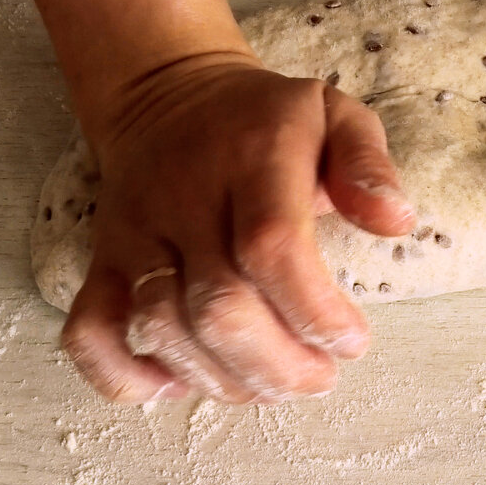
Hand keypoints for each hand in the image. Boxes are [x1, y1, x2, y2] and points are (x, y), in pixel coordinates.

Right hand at [61, 54, 416, 403]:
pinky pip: (90, 333)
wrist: (167, 98)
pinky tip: (180, 386)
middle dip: (277, 364)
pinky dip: (126, 377)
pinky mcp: (102, 262)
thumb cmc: (266, 121)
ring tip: (271, 385)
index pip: (272, 246)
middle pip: (218, 306)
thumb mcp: (335, 115)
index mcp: (252, 158)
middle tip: (318, 378)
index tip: (352, 342)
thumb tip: (395, 222)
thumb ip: (368, 165)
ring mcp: (134, 234)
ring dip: (222, 379)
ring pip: (161, 328)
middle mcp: (184, 198)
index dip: (314, 311)